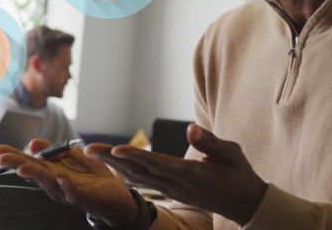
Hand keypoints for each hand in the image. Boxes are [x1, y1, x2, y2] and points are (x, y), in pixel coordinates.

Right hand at [0, 139, 138, 226]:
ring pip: (48, 183)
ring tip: (22, 168)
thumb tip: (34, 143)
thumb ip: (55, 151)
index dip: (13, 156)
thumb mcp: (73, 158)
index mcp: (51, 171)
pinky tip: (60, 177)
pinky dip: (66, 185)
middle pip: (33, 173)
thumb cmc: (92, 178)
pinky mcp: (83, 197)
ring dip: (35, 175)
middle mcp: (55, 183)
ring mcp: (67, 191)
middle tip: (1, 159)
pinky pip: (73, 192)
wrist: (117, 196)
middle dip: (16, 165)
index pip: (29, 162)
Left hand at [85, 124, 267, 225]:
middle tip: (87, 149)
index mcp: (191, 175)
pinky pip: (144, 181)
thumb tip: (191, 128)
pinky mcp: (172, 190)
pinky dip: (125, 172)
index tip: (115, 151)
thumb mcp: (232, 154)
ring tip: (91, 153)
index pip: (158, 164)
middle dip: (112, 160)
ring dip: (113, 165)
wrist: (244, 203)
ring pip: (137, 176)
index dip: (135, 157)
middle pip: (139, 171)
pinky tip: (111, 164)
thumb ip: (210, 142)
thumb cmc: (239, 174)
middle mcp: (177, 184)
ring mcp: (173, 189)